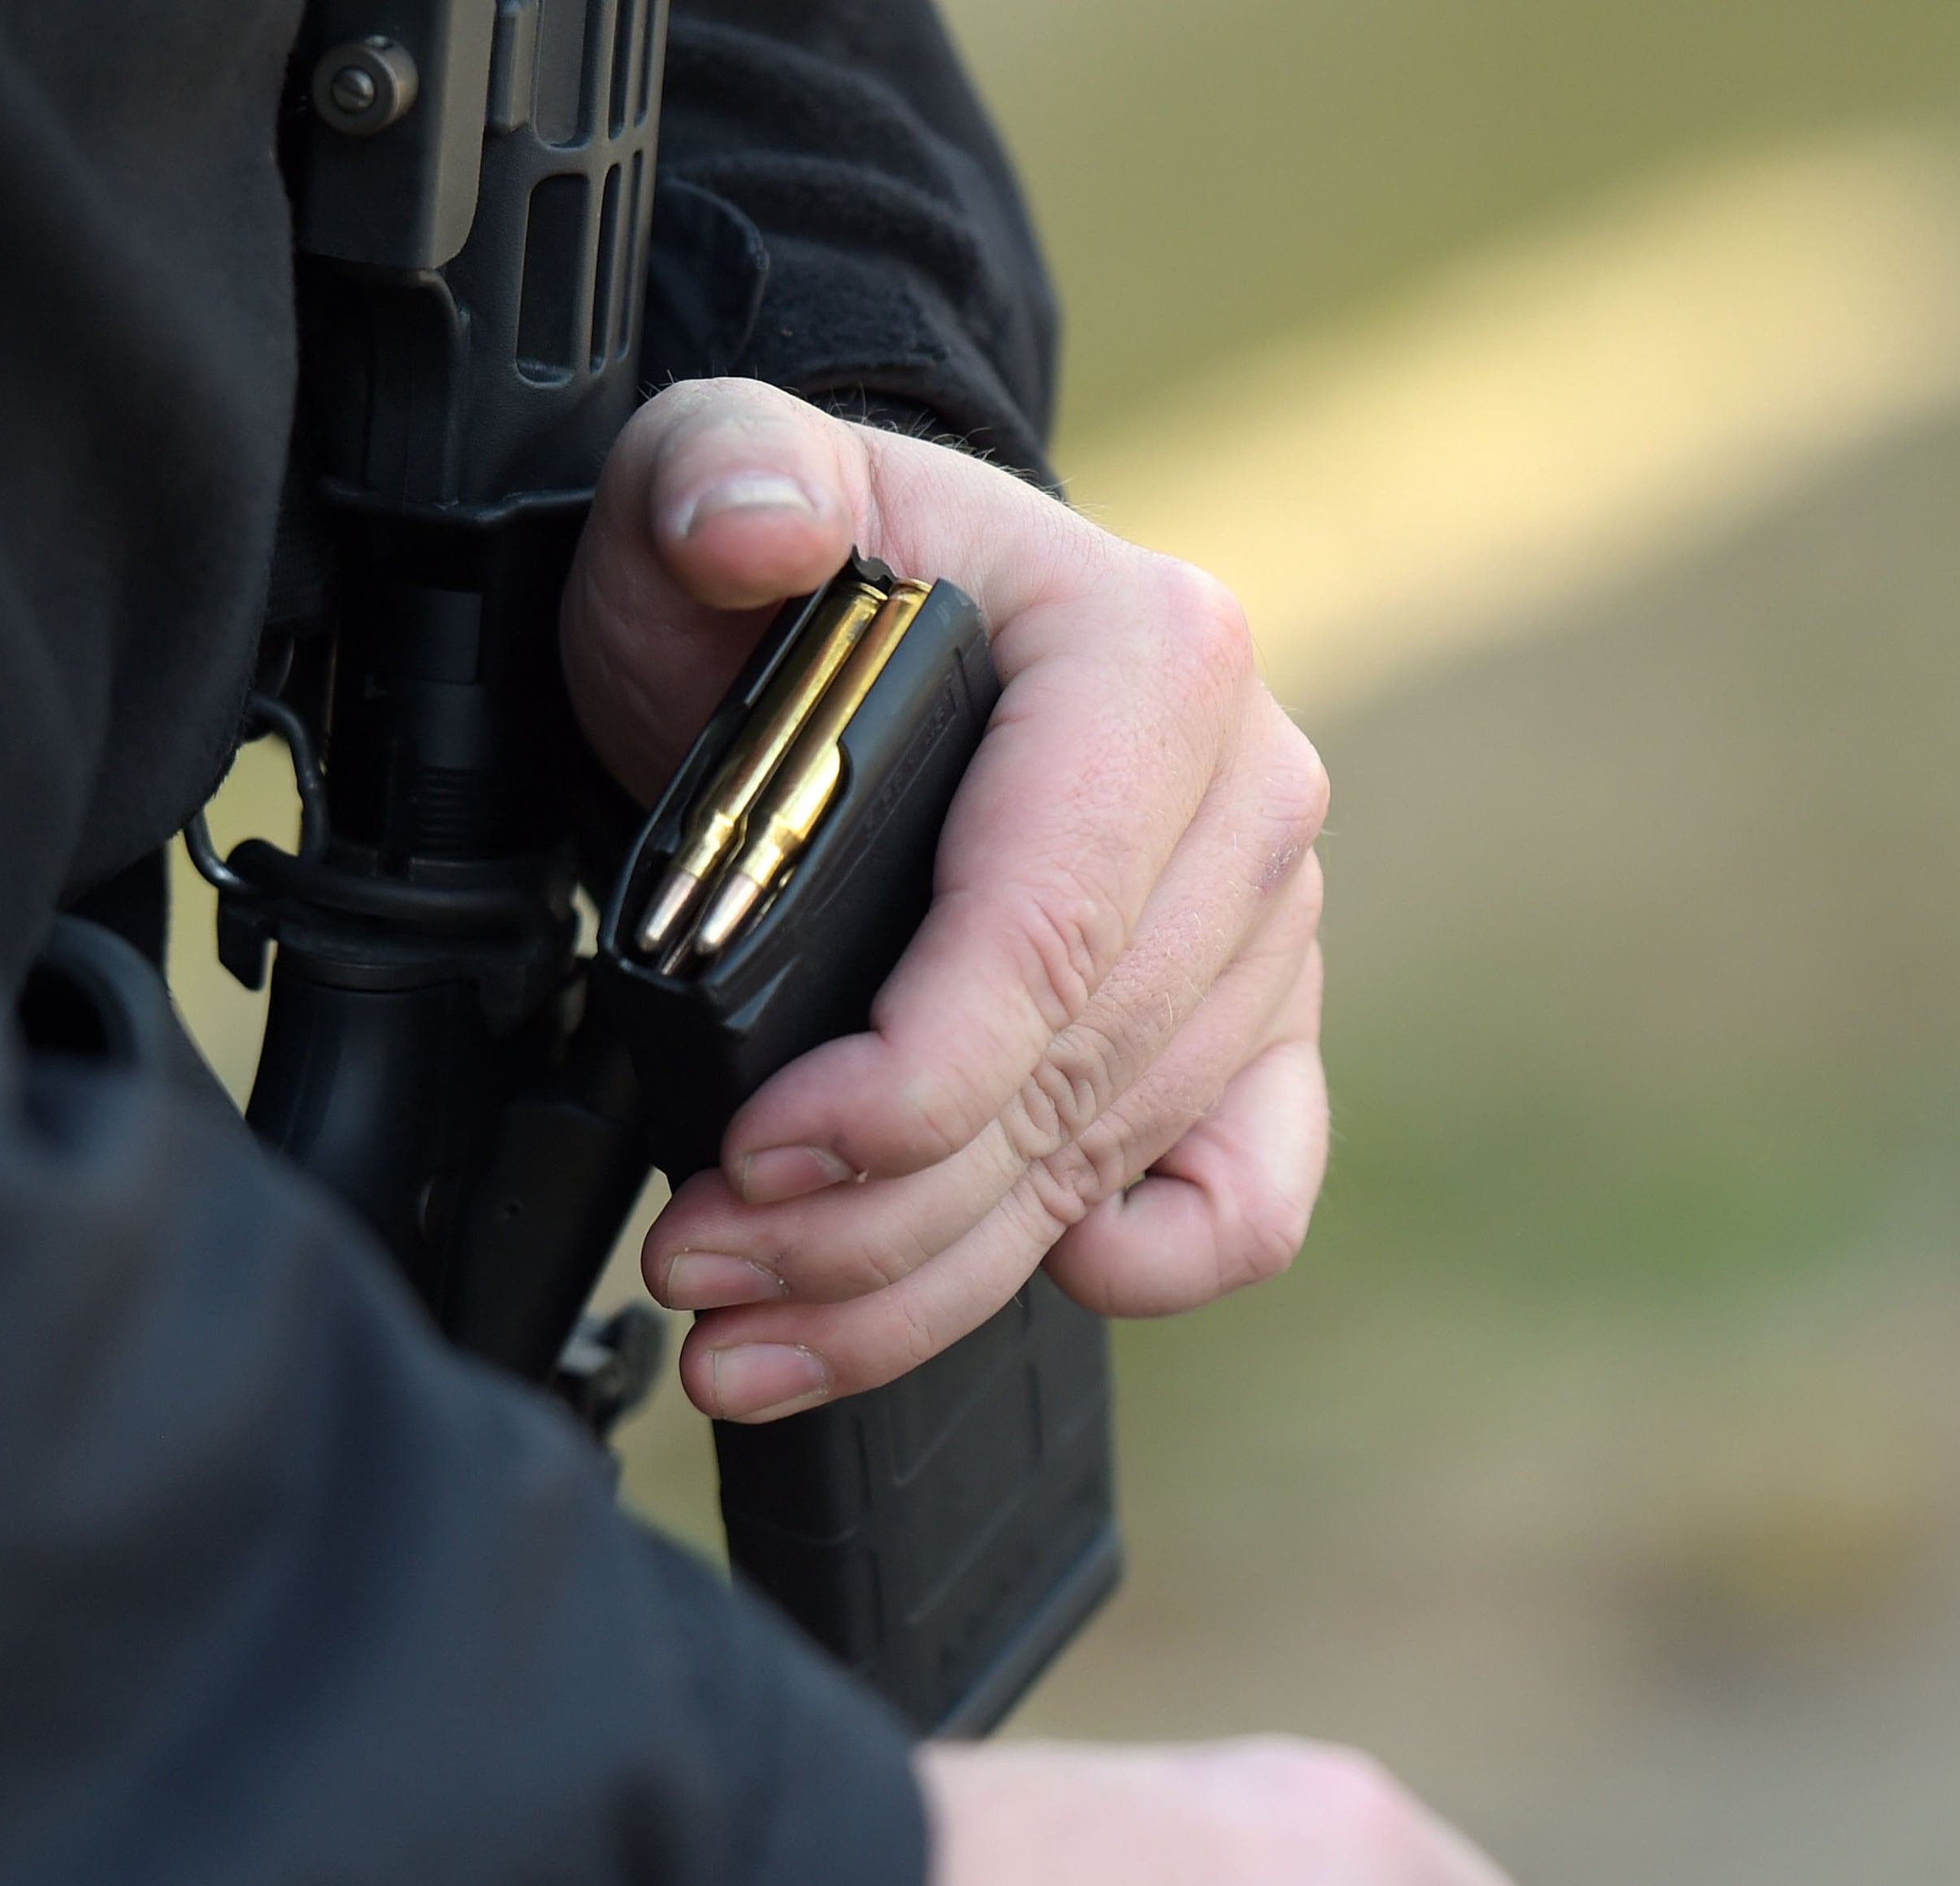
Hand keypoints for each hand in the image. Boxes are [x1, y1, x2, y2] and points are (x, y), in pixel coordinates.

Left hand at [561, 379, 1330, 1422]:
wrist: (868, 648)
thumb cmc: (790, 588)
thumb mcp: (708, 489)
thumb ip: (714, 479)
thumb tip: (750, 521)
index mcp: (1154, 660)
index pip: (1047, 931)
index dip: (902, 1082)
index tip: (752, 1154)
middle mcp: (1245, 802)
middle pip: (1068, 1080)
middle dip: (868, 1215)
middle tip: (695, 1262)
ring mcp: (1264, 931)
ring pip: (1111, 1166)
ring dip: (922, 1283)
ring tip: (744, 1332)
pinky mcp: (1256, 1032)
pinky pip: (1249, 1197)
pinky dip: (1142, 1266)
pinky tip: (1005, 1282)